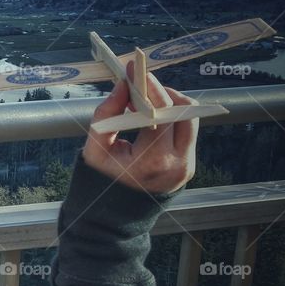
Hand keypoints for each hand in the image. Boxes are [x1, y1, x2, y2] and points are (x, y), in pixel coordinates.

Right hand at [82, 63, 198, 194]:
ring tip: (145, 103)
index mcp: (153, 160)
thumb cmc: (100, 180)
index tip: (135, 70)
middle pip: (185, 112)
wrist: (113, 215)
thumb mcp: (95, 148)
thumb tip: (123, 85)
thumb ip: (107, 113)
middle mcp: (178, 163)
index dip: (149, 88)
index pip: (161, 113)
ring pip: (189, 120)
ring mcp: (187, 166)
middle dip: (163, 93)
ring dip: (170, 105)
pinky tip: (151, 119)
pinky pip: (185, 133)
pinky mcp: (188, 166)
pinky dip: (170, 120)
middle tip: (141, 86)